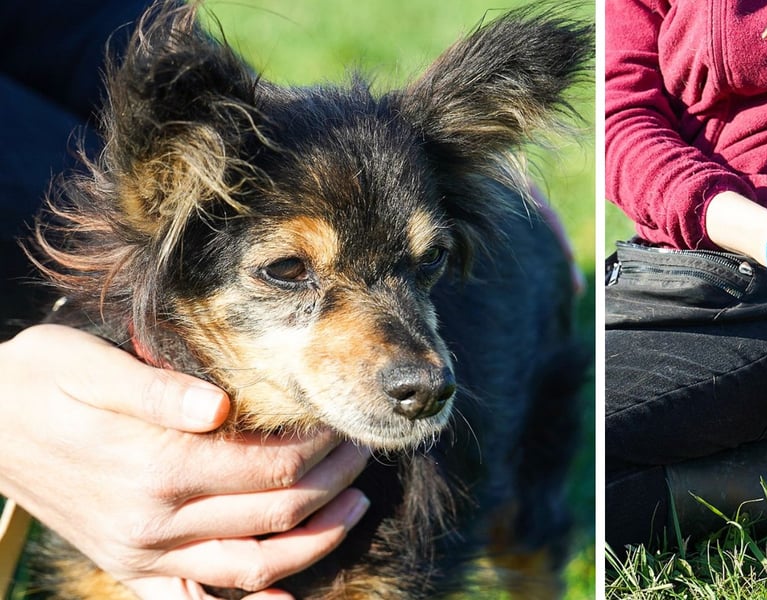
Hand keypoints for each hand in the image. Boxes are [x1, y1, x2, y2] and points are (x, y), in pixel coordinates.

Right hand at [0, 325, 371, 596]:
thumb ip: (158, 389)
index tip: (344, 422)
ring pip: (253, 565)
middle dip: (332, 483)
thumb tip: (221, 406)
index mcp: (154, 465)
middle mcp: (154, 520)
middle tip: (364, 453)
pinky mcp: (131, 569)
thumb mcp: (86, 364)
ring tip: (355, 508)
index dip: (319, 448)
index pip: (269, 466)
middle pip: (274, 512)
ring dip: (316, 542)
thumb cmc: (38, 382)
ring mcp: (144, 553)